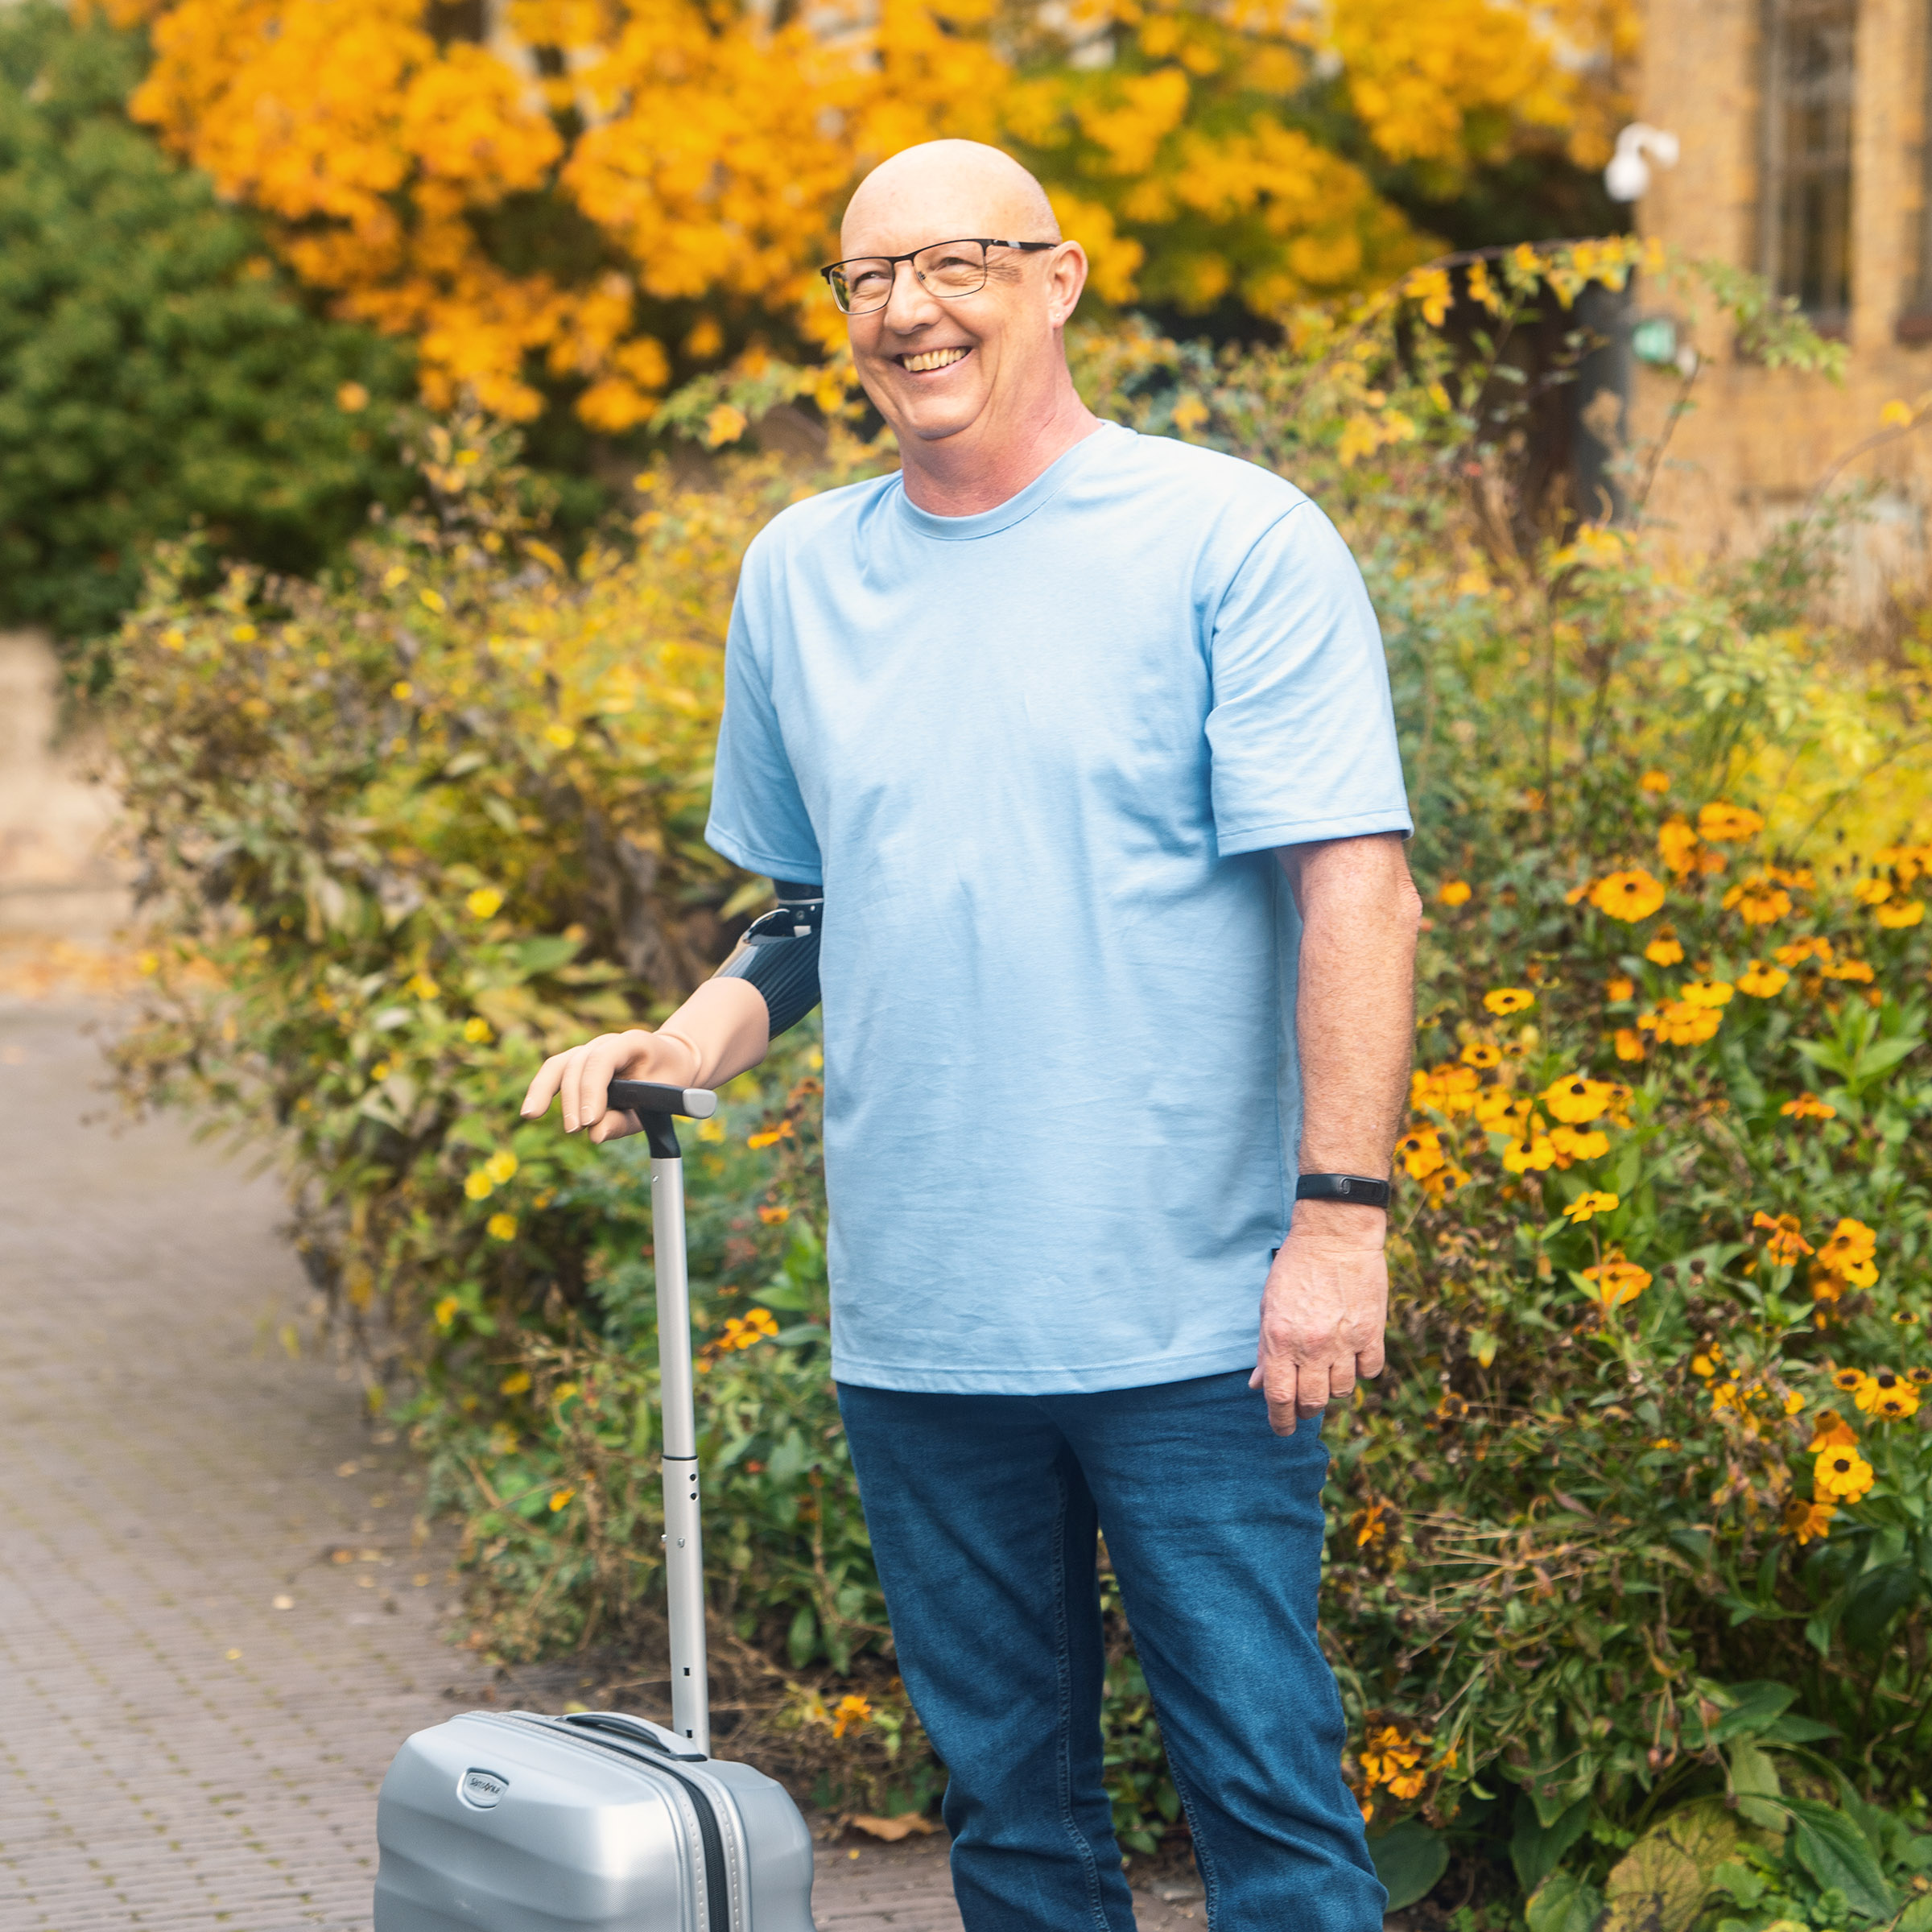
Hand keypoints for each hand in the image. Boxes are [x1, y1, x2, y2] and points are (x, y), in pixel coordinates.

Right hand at [519, 1029, 700, 1143]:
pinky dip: (541, 1088)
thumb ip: (627, 1120)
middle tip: (574, 1129)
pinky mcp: (579, 1062)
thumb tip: (595, 1135)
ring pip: (560, 1063)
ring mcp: (590, 1049)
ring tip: (532, 1114)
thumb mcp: (657, 1104)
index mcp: (633, 1042)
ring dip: (545, 1090)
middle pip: (579, 1063)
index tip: (589, 1120)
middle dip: (573, 1098)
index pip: (604, 1059)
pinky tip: (530, 1110)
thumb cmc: (666, 1082)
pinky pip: (555, 1070)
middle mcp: (607, 1042)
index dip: (593, 1089)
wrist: (672, 1061)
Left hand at [1249, 1202, 1388, 1435]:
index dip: (1279, 1421)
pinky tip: (1353, 1356)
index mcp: (1281, 1340)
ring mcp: (1345, 1341)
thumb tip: (1257, 1386)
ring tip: (1328, 1372)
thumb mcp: (1269, 1307)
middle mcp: (1313, 1346)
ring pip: (1343, 1392)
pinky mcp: (1372, 1333)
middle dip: (1306, 1410)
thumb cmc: (1295, 1269)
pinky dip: (1361, 1370)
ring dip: (1334, 1389)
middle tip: (1304, 1404)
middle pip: (1313, 1402)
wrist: (1334, 1236)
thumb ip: (1265, 1350)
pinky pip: (1370, 1371)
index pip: (1280, 1398)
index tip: (1281, 1430)